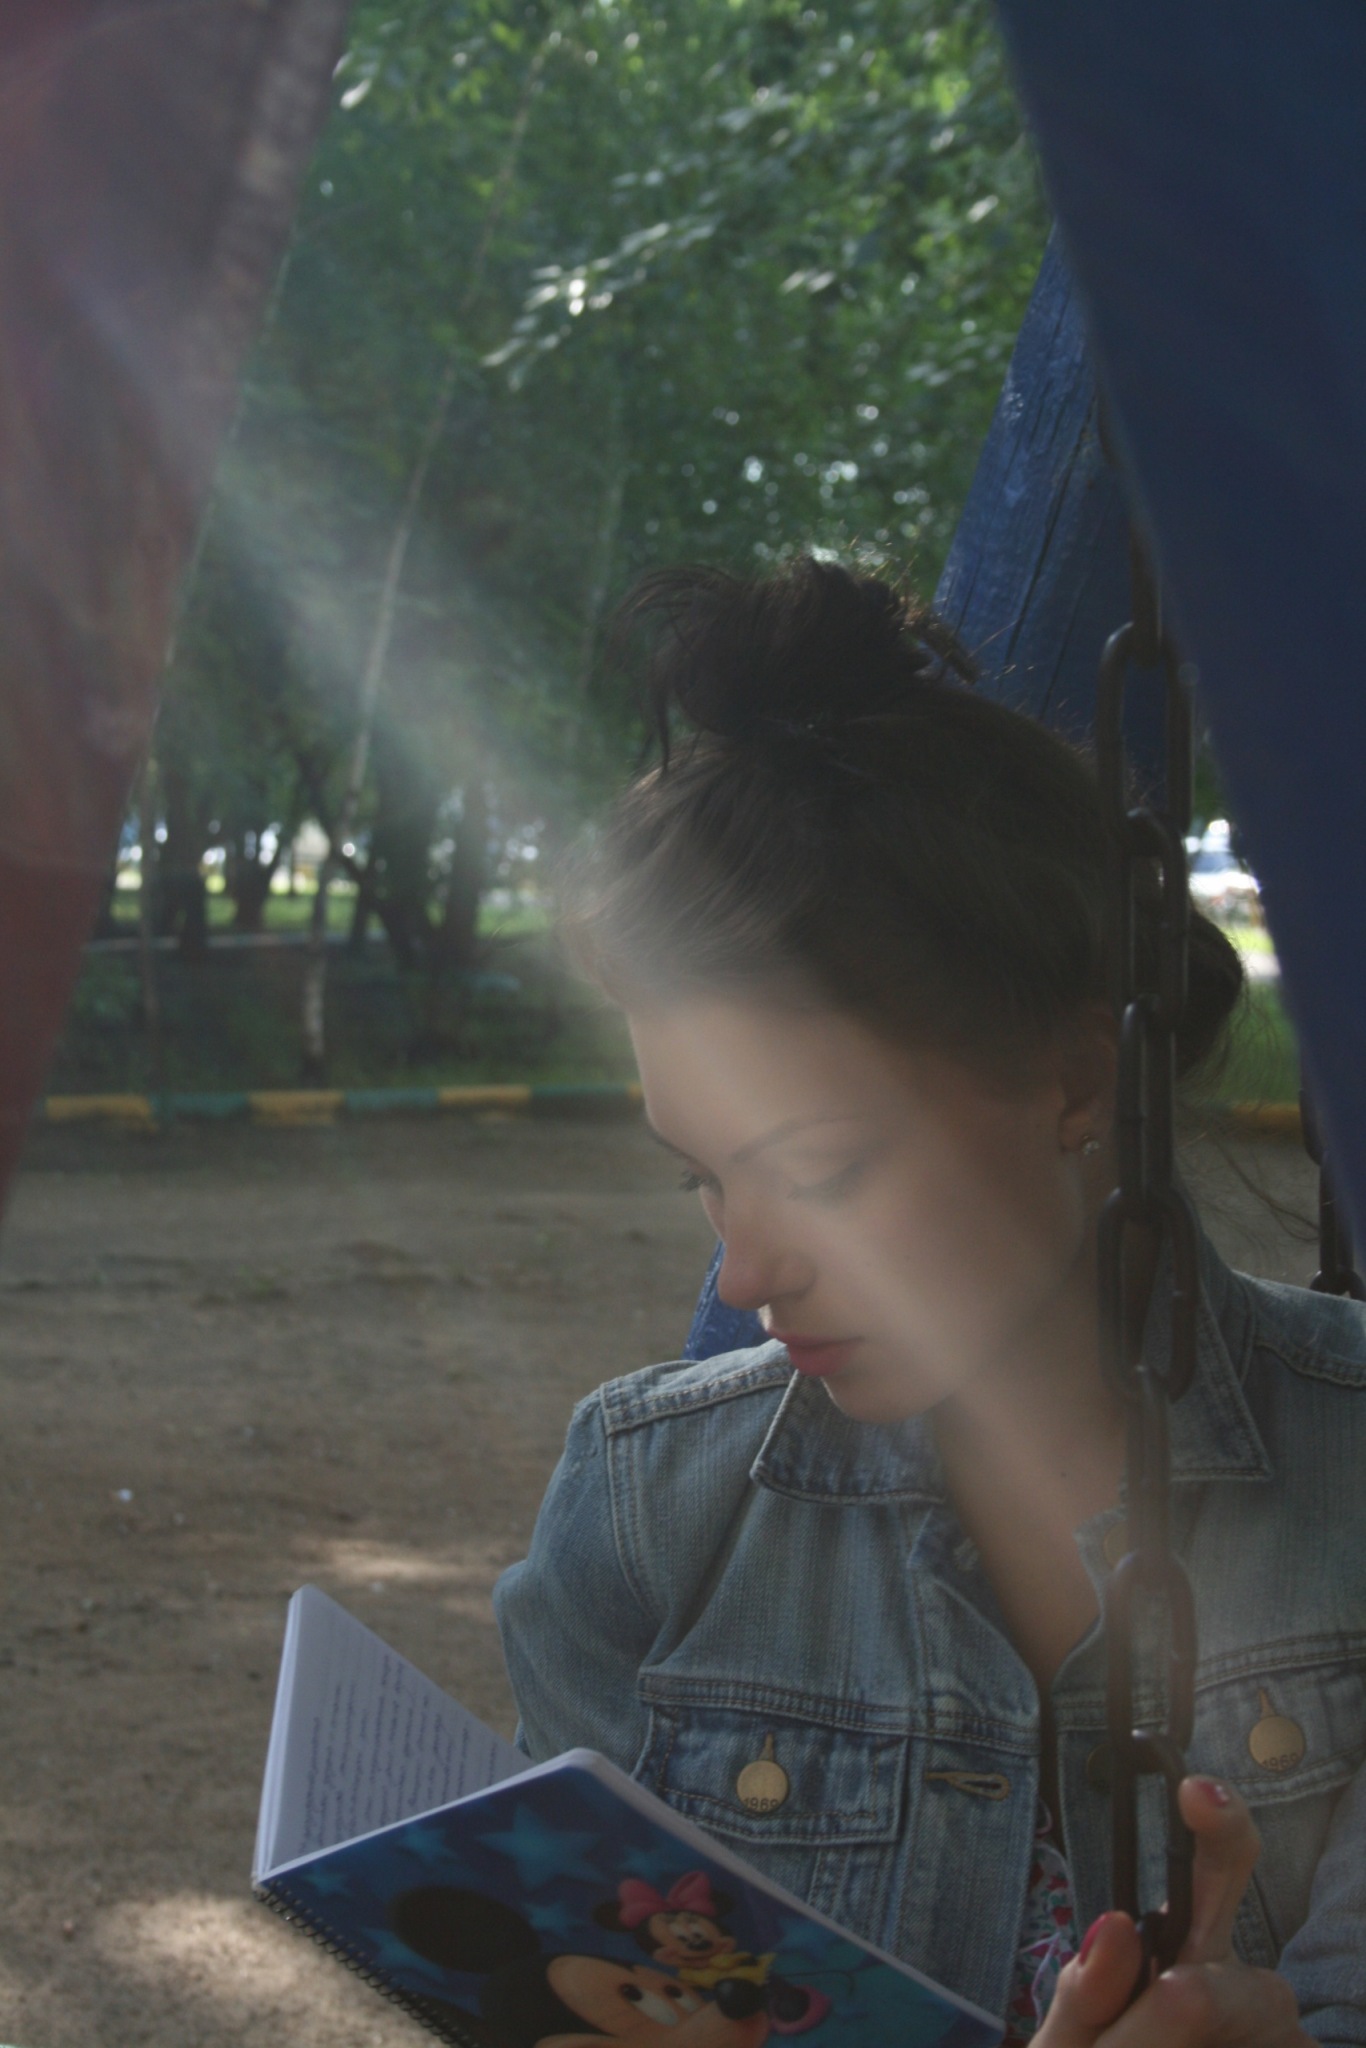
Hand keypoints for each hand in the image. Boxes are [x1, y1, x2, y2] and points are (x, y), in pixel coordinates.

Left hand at [1034, 1777, 1311, 2046]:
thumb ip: (1081, 1999)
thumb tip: (1115, 1924)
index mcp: (1182, 1959)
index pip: (1219, 1867)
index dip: (1222, 1819)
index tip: (1194, 1791)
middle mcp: (1243, 1992)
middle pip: (1255, 1984)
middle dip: (1207, 2010)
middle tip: (1161, 2018)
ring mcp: (1281, 2040)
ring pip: (1267, 2024)